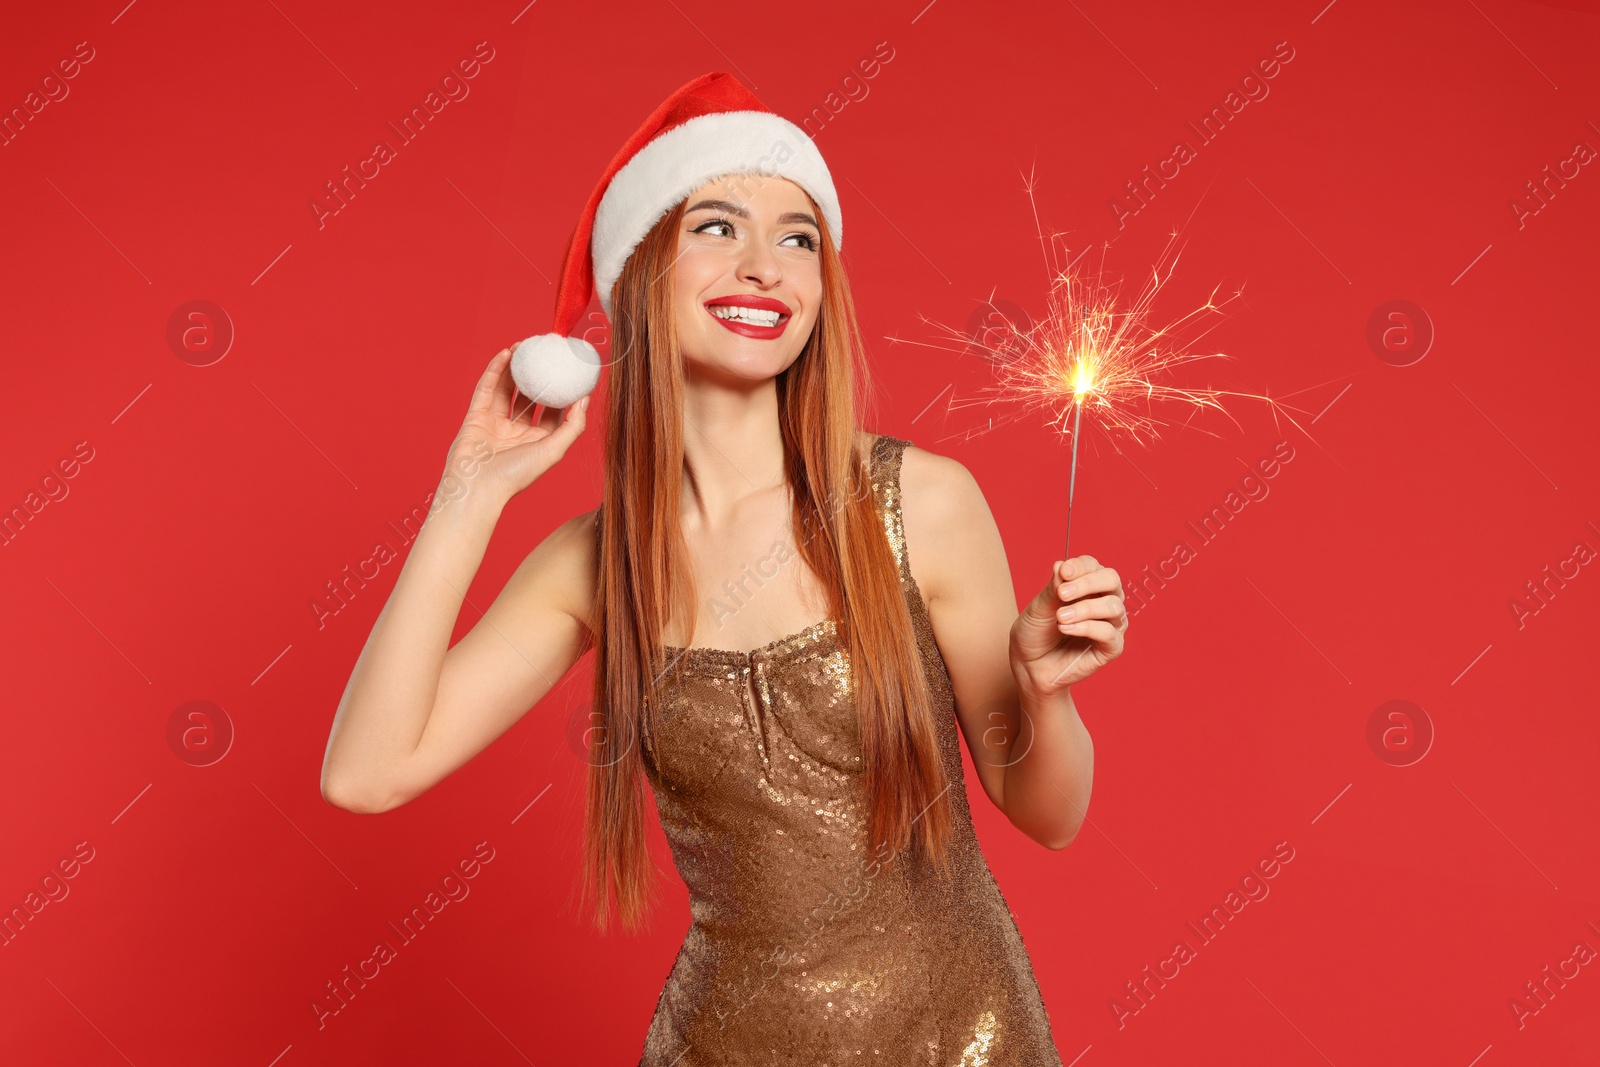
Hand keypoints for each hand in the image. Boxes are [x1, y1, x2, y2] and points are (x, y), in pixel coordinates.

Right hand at [441, 347, 589, 510]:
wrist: (477, 488)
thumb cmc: (516, 476)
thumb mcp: (553, 450)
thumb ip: (572, 426)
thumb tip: (585, 399)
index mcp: (535, 441)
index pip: (551, 411)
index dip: (560, 391)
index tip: (569, 370)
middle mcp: (515, 432)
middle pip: (528, 396)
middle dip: (537, 375)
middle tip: (546, 353)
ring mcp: (494, 423)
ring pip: (507, 389)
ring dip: (516, 367)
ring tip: (526, 346)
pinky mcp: (476, 416)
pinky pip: (487, 388)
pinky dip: (495, 370)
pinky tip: (507, 354)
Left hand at [1010, 555, 1127, 698]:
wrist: (1029, 666)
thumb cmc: (1035, 634)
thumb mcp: (1038, 608)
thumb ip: (1052, 588)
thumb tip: (1061, 564)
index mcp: (1087, 586)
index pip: (1093, 566)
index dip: (1080, 566)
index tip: (1063, 571)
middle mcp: (1104, 601)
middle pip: (1112, 580)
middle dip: (1088, 583)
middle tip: (1063, 593)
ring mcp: (1110, 625)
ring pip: (1113, 606)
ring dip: (1085, 609)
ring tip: (1060, 617)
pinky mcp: (1111, 648)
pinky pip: (1109, 633)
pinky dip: (1087, 628)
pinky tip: (1065, 629)